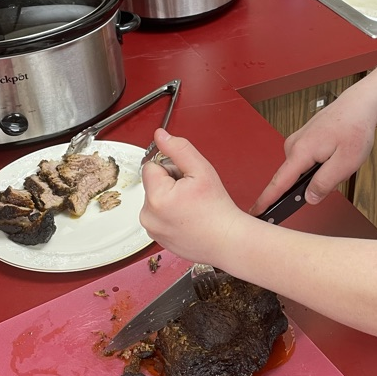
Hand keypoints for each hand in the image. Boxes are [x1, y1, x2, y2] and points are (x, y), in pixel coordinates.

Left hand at [139, 129, 244, 265]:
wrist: (228, 240)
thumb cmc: (217, 209)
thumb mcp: (201, 170)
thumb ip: (178, 148)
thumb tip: (160, 135)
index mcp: (156, 197)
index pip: (151, 166)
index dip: (172, 168)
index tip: (187, 179)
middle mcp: (148, 216)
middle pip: (152, 183)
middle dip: (170, 183)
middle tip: (192, 194)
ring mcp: (152, 229)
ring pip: (155, 200)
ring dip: (171, 199)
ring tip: (192, 207)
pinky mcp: (157, 238)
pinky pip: (159, 216)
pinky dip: (171, 215)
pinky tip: (188, 218)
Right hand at [249, 90, 376, 214]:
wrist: (359, 105)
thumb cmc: (355, 128)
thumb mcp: (346, 163)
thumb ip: (325, 183)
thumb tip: (309, 198)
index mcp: (301, 151)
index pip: (279, 182)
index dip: (266, 200)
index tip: (255, 212)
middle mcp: (294, 145)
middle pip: (293, 179)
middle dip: (313, 185)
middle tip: (339, 172)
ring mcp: (297, 142)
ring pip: (303, 172)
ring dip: (321, 173)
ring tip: (340, 159)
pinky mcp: (303, 141)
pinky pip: (306, 163)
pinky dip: (321, 165)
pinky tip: (335, 155)